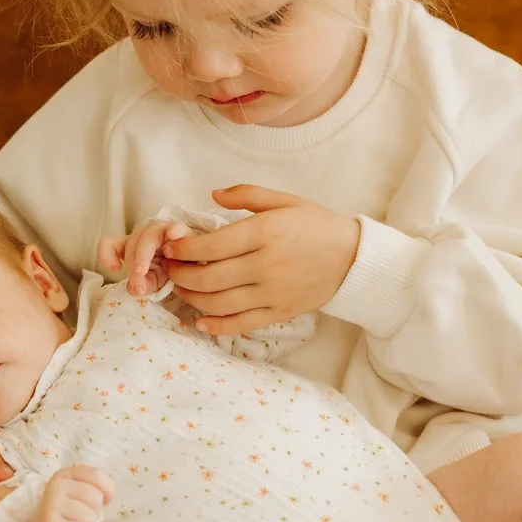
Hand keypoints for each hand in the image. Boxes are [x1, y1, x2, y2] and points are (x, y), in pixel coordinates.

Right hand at [13, 465, 114, 521]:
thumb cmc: (67, 515)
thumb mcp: (78, 493)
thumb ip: (95, 486)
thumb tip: (107, 497)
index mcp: (64, 474)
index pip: (96, 475)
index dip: (107, 490)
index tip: (103, 501)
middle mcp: (56, 486)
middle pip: (96, 498)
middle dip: (95, 512)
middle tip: (82, 519)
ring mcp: (51, 505)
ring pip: (90, 517)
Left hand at [97, 218, 192, 296]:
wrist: (195, 264)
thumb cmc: (171, 268)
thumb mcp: (153, 280)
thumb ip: (142, 284)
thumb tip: (134, 290)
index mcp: (132, 245)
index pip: (110, 244)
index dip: (107, 254)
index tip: (114, 269)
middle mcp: (144, 234)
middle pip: (131, 245)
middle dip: (131, 268)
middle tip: (137, 287)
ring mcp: (162, 229)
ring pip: (147, 238)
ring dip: (143, 256)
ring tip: (143, 271)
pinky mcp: (180, 229)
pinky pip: (175, 227)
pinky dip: (174, 230)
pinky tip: (173, 236)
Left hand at [160, 187, 360, 335]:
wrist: (352, 257)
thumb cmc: (316, 225)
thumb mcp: (284, 200)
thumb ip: (247, 194)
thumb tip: (213, 194)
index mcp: (265, 233)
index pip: (210, 246)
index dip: (182, 249)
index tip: (169, 247)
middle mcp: (266, 265)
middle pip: (208, 278)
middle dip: (180, 274)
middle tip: (170, 268)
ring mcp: (272, 292)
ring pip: (219, 303)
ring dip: (192, 298)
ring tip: (183, 288)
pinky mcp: (279, 312)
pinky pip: (241, 324)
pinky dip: (216, 326)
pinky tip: (200, 321)